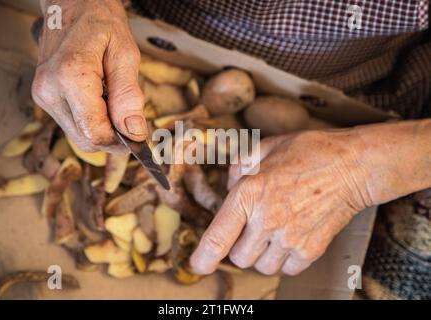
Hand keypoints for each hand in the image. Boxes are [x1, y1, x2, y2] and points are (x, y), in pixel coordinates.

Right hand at [32, 0, 145, 151]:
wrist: (71, 3)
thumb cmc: (100, 21)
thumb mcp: (125, 54)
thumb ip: (128, 95)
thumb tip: (135, 132)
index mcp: (70, 77)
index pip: (96, 133)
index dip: (121, 142)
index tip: (139, 135)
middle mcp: (50, 91)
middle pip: (86, 140)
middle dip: (113, 137)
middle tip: (130, 117)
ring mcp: (43, 95)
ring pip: (79, 136)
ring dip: (101, 128)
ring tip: (112, 100)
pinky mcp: (44, 97)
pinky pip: (73, 124)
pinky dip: (91, 120)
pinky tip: (100, 99)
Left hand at [190, 130, 372, 274]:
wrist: (353, 166)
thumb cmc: (309, 152)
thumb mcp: (266, 147)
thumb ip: (239, 166)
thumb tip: (229, 187)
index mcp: (249, 194)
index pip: (218, 238)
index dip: (203, 258)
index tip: (198, 265)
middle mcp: (267, 220)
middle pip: (239, 258)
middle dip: (239, 245)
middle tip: (252, 227)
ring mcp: (290, 238)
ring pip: (262, 267)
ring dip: (262, 254)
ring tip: (275, 231)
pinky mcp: (311, 249)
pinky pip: (287, 269)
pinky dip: (285, 259)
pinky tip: (291, 236)